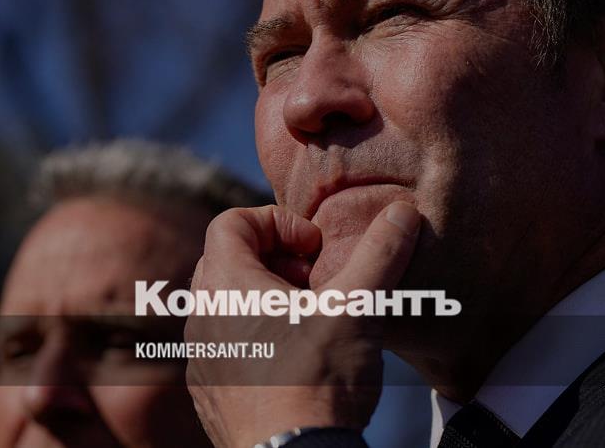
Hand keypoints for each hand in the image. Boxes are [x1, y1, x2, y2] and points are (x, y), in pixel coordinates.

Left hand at [185, 201, 420, 447]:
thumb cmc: (317, 381)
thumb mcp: (358, 308)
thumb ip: (379, 253)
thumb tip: (403, 211)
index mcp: (227, 286)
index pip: (231, 222)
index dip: (278, 221)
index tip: (315, 249)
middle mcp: (202, 318)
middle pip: (227, 259)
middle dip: (275, 259)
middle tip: (315, 280)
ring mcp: (202, 359)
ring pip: (226, 305)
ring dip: (266, 300)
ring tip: (310, 321)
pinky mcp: (210, 394)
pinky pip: (225, 346)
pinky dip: (256, 338)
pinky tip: (296, 360)